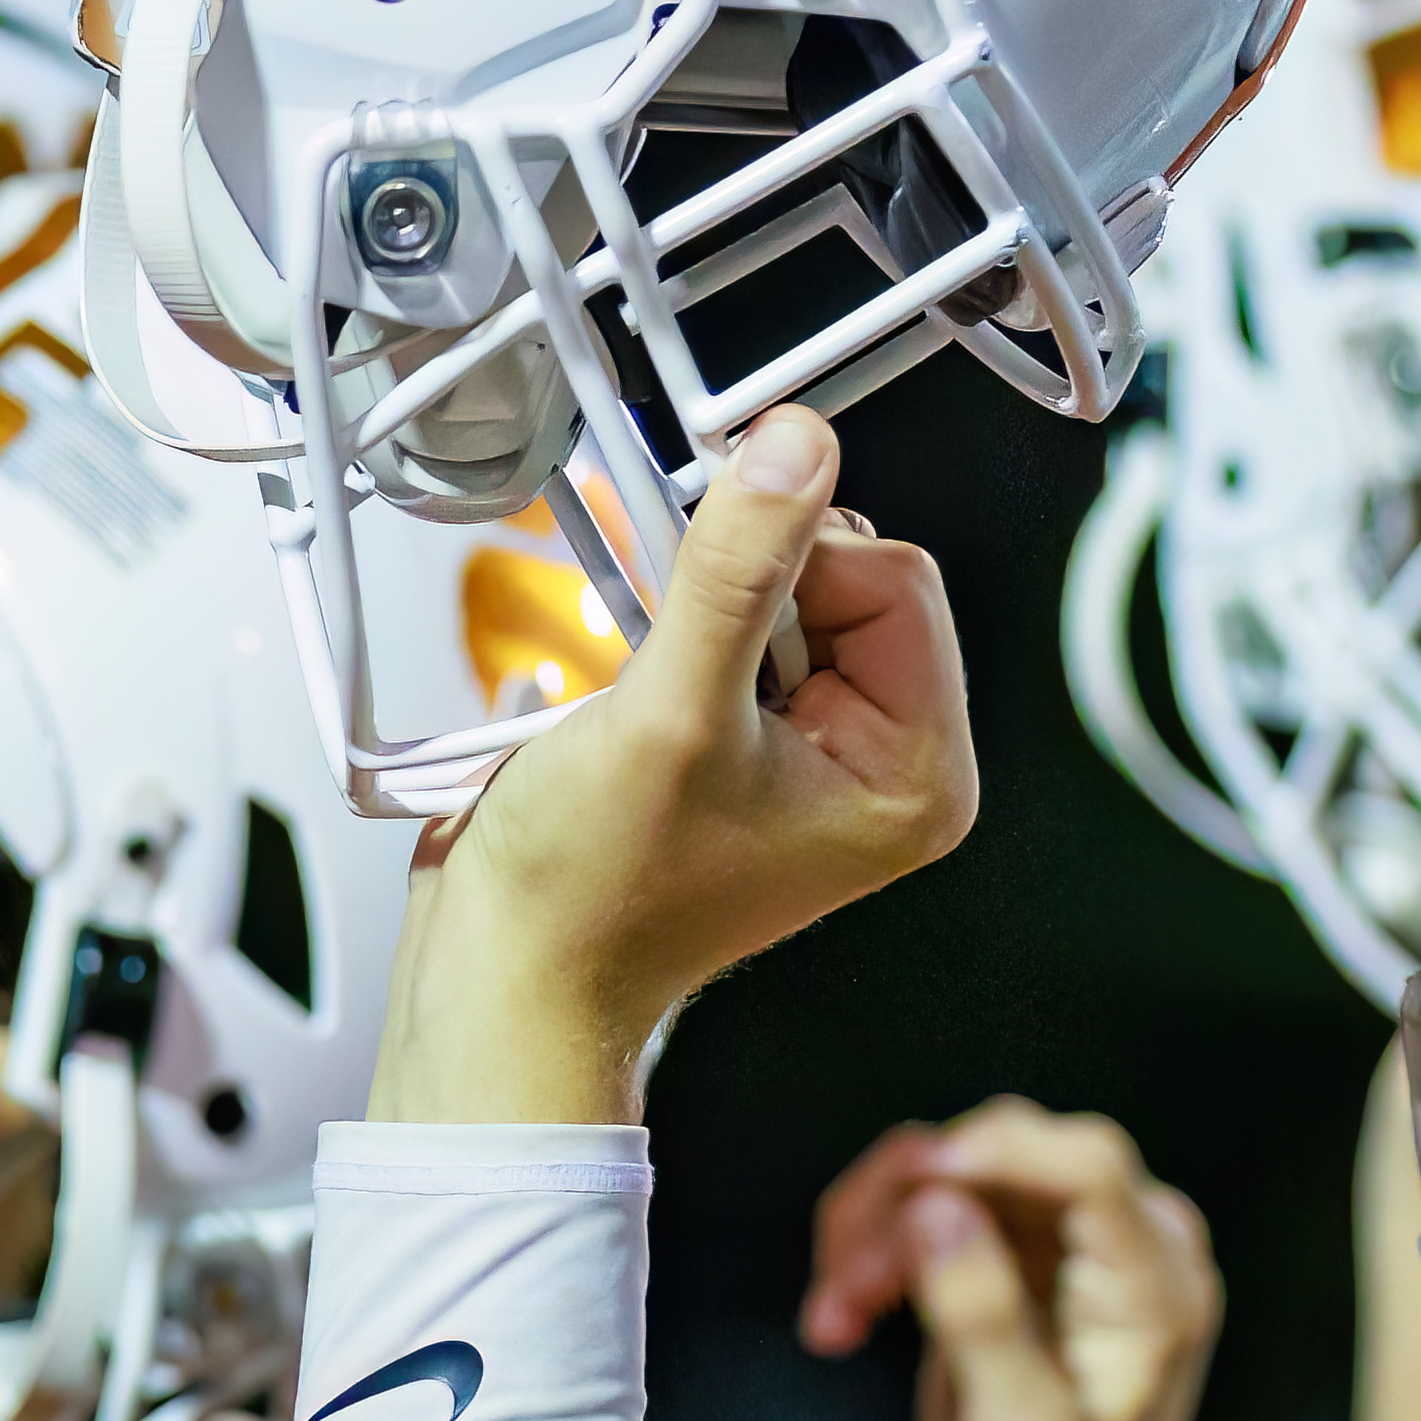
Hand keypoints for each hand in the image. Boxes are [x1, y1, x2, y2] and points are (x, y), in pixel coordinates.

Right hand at [369, 404, 975, 1124]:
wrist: (507, 974)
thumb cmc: (593, 894)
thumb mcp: (673, 713)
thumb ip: (739, 569)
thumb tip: (797, 446)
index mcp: (913, 775)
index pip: (895, 578)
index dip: (794, 552)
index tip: (702, 560)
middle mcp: (878, 764)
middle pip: (845, 577)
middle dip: (745, 576)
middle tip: (666, 635)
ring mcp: (810, 754)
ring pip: (781, 593)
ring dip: (698, 598)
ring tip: (642, 671)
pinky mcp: (743, 741)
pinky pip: (733, 629)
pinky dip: (672, 624)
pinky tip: (629, 675)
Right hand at [799, 1101, 1223, 1420]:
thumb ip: (983, 1319)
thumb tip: (934, 1206)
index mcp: (1156, 1284)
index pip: (1086, 1167)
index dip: (995, 1154)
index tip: (911, 1192)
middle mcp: (1122, 1240)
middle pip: (1003, 1151)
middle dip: (908, 1204)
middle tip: (845, 1294)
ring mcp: (1066, 1237)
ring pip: (950, 1166)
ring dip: (875, 1225)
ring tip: (834, 1314)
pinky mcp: (1012, 1244)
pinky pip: (930, 1199)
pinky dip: (874, 1240)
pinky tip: (844, 1311)